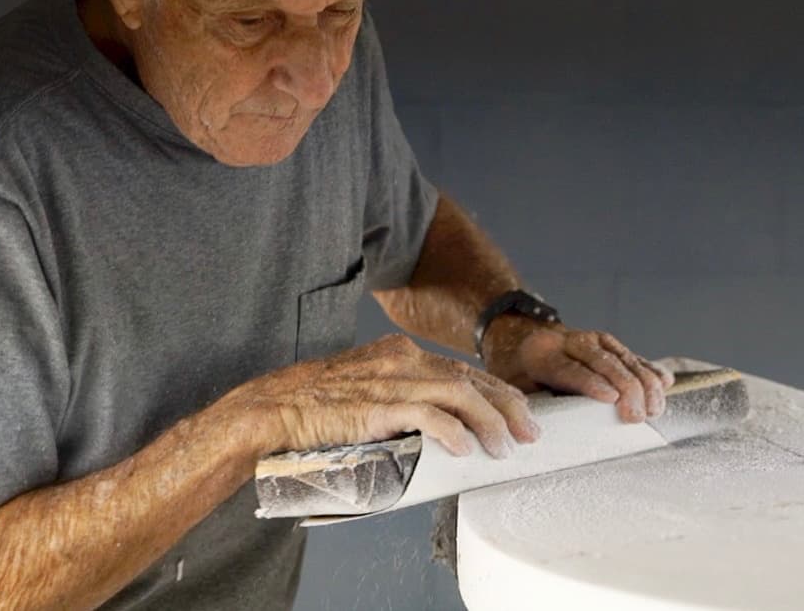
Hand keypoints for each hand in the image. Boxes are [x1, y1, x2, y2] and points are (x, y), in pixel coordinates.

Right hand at [223, 334, 538, 458]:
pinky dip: (452, 431)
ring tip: (505, 447)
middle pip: (472, 378)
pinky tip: (466, 449)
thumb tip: (437, 426)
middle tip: (531, 432)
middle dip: (508, 406)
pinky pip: (427, 415)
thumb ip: (401, 399)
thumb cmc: (318, 408)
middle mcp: (403, 361)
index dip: (497, 392)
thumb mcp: (367, 391)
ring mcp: (391, 380)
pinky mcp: (378, 405)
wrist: (273, 408)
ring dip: (490, 421)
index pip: (464, 370)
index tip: (520, 413)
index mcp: (401, 355)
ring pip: (460, 393)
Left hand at [483, 321, 675, 422]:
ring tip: (655, 409)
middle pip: (604, 362)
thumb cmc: (516, 370)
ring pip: (623, 357)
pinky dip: (650, 369)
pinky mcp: (610, 344)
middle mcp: (571, 341)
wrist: (520, 335)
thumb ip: (525, 405)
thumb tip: (538, 436)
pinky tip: (665, 382)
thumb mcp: (510, 386)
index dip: (592, 383)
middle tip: (637, 416)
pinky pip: (633, 356)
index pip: (570, 369)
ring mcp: (594, 339)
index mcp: (542, 354)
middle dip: (626, 388)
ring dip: (644, 382)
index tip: (612, 399)